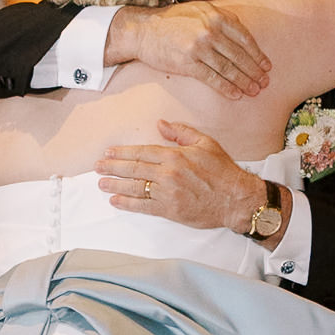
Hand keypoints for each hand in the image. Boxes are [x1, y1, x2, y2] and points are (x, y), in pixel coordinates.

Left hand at [97, 122, 266, 232]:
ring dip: (115, 185)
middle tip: (98, 167)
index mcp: (175, 155)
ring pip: (135, 188)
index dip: (122, 153)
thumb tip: (161, 124)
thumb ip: (181, 132)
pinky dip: (128, 204)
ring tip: (102, 183)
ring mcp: (168, 193)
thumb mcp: (205, 143)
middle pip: (133, 169)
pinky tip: (116, 201)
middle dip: (113, 168)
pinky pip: (144, 207)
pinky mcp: (170, 210)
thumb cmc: (223, 171)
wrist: (236, 199)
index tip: (109, 152)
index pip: (141, 152)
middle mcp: (168, 173)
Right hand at [105, 4, 270, 98]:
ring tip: (254, 91)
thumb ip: (220, 18)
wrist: (143, 30)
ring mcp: (199, 47)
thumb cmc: (172, 21)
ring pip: (228, 68)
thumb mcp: (199, 10)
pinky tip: (236, 95)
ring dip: (244, 82)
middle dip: (254, 71)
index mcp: (216, 16)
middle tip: (264, 83)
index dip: (258, 54)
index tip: (266, 66)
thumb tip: (241, 31)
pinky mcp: (187, 62)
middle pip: (239, 55)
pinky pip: (212, 78)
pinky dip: (226, 88)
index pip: (244, 38)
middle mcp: (210, 30)